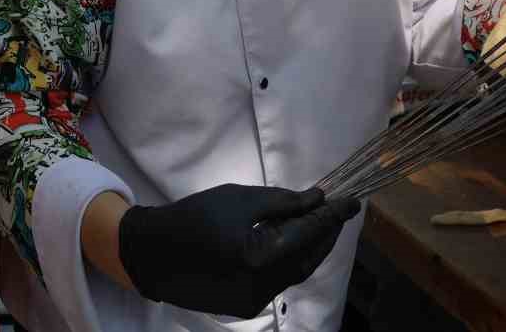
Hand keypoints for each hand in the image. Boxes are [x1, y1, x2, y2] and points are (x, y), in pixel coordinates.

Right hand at [116, 184, 360, 318]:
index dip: (332, 216)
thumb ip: (282, 201)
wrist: (154, 252)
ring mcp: (254, 302)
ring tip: (321, 223)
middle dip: (326, 234)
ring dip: (311, 248)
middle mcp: (260, 287)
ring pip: (295, 273)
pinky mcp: (245, 306)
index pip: (307, 234)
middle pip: (307, 259)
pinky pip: (279, 281)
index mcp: (258, 257)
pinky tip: (295, 241)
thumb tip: (316, 199)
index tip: (351, 200)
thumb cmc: (194, 217)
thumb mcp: (239, 199)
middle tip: (339, 210)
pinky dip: (292, 260)